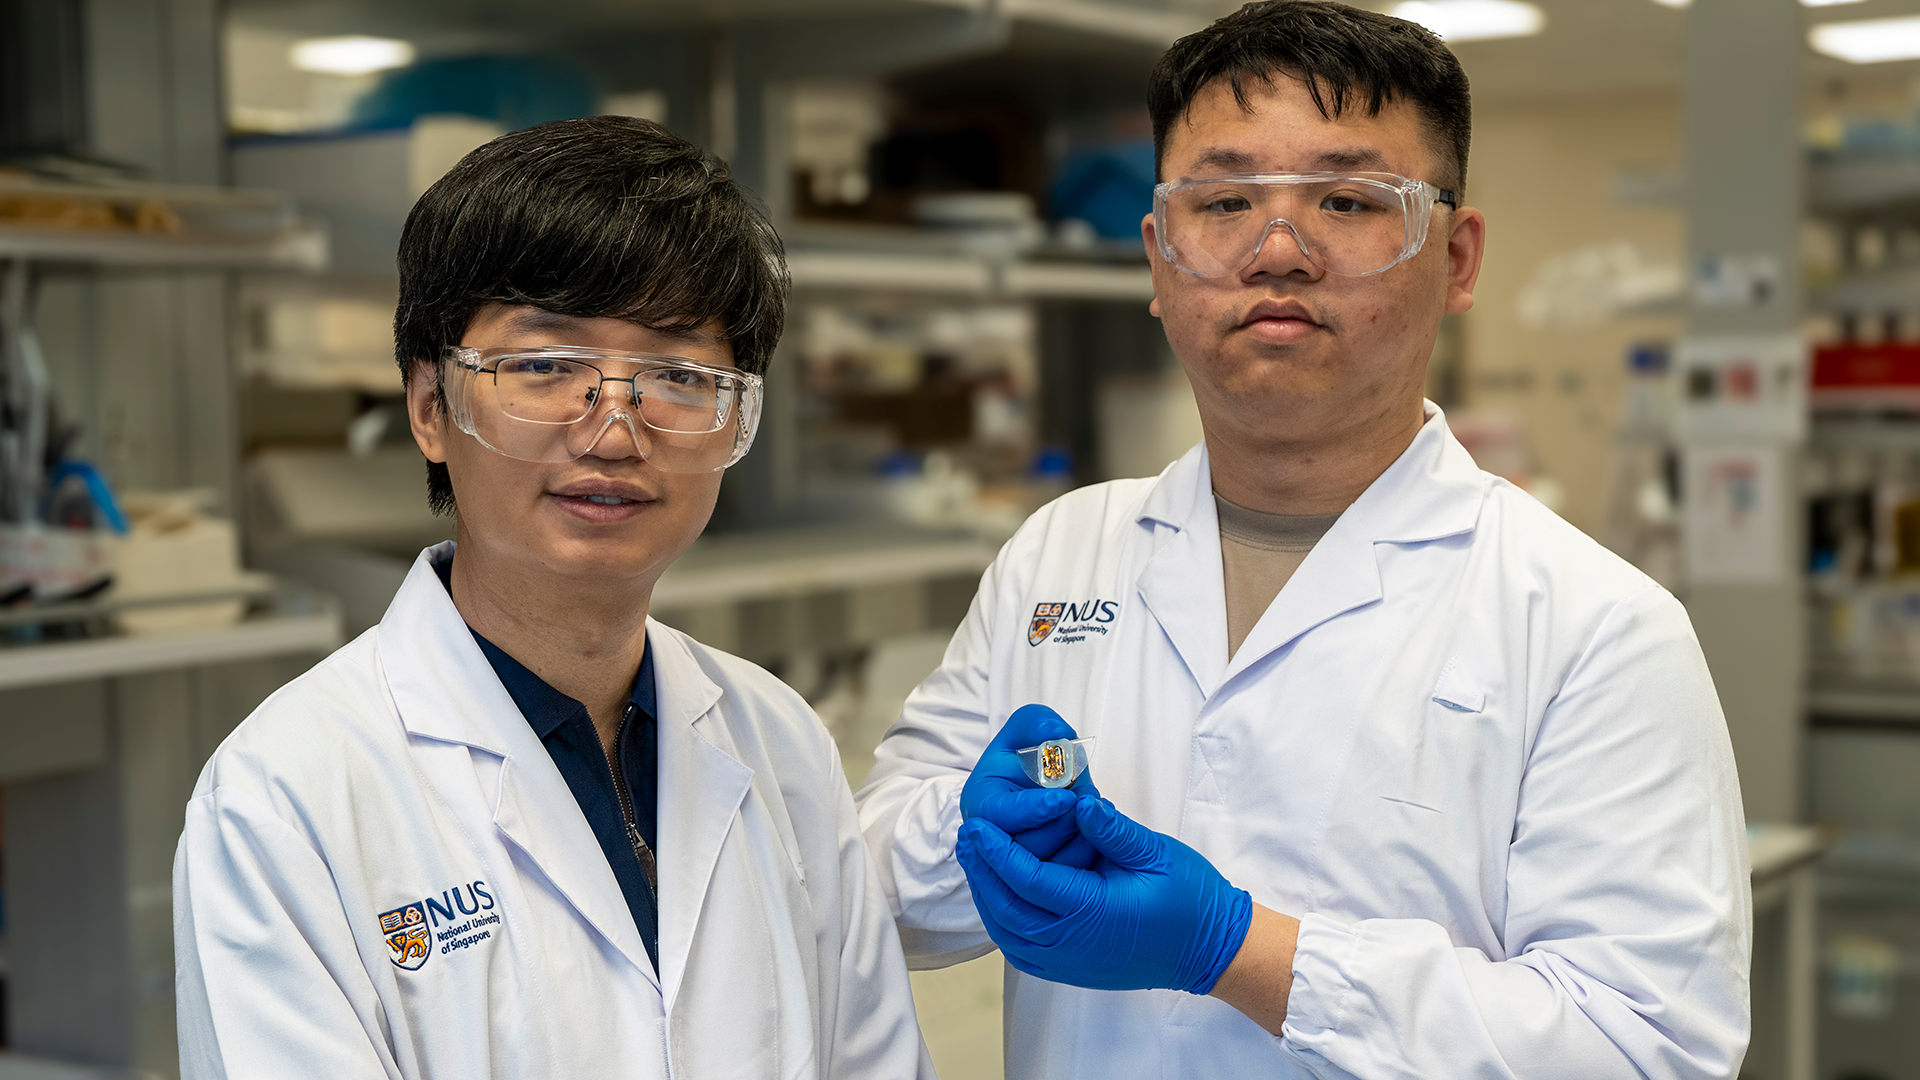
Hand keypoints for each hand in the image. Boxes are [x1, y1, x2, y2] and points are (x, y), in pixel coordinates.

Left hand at [955, 796, 1251, 994]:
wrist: (1209, 949)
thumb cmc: (1188, 899)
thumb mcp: (1155, 854)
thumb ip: (1112, 829)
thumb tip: (1078, 802)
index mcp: (1092, 913)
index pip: (1028, 880)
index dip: (997, 851)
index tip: (977, 824)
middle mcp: (1072, 945)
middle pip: (1006, 910)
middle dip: (981, 872)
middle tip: (965, 837)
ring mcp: (1068, 963)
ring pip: (1008, 933)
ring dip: (987, 896)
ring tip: (975, 861)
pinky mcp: (1070, 969)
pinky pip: (1021, 948)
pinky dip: (1003, 920)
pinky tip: (999, 893)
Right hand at [961, 704, 1101, 868]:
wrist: (1045, 785)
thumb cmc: (1031, 754)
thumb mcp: (1029, 727)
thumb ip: (1038, 723)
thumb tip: (1057, 733)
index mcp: (981, 804)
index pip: (1001, 817)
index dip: (1035, 809)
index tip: (1067, 798)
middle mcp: (991, 841)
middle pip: (1027, 847)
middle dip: (1064, 824)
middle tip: (1091, 801)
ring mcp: (1015, 867)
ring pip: (1049, 868)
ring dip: (1079, 840)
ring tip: (1097, 814)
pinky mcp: (1038, 882)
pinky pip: (1065, 880)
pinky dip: (1087, 857)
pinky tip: (1099, 833)